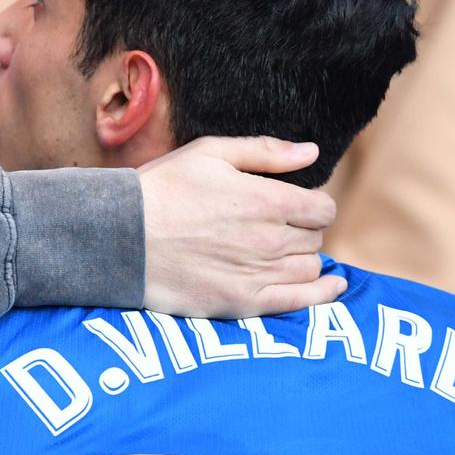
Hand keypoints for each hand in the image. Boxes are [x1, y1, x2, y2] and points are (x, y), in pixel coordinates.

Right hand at [137, 136, 341, 317]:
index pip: (322, 207)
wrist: (123, 239)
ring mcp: (259, 274)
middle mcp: (271, 239)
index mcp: (267, 200)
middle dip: (303, 229)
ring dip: (303, 257)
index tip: (298, 204)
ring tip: (279, 250)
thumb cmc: (162, 190)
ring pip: (310, 267)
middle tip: (277, 225)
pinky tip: (331, 286)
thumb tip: (312, 153)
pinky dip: (322, 293)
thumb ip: (265, 152)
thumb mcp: (209, 153)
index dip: (314, 203)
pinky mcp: (244, 303)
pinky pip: (301, 301)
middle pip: (315, 237)